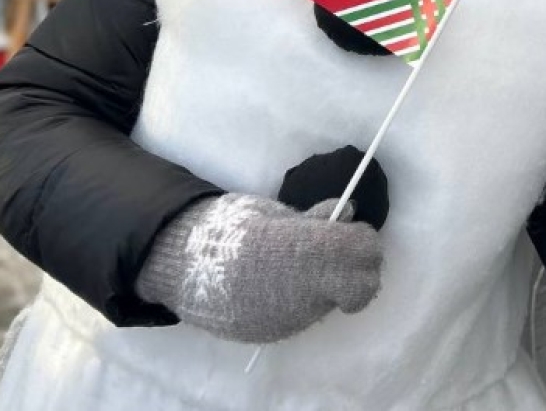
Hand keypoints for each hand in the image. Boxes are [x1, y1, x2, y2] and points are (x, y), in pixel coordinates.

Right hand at [136, 193, 382, 343]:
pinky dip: (306, 301)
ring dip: (332, 286)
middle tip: (342, 254)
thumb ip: (315, 219)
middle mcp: (303, 286)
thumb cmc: (231, 228)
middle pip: (363, 284)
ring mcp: (289, 315)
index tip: (352, 231)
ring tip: (304, 270)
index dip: (363, 240)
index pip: (361, 249)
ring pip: (336, 302)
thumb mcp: (274, 214)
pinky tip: (285, 288)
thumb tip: (346, 211)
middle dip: (359, 269)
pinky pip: (306, 316)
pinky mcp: (274, 333)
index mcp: (303, 247)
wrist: (182, 264)